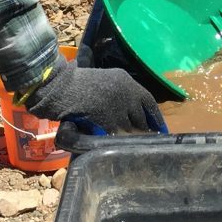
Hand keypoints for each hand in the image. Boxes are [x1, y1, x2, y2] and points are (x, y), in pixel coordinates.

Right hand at [16, 59, 165, 134]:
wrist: (61, 86)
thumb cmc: (78, 83)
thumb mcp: (105, 80)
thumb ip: (120, 92)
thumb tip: (132, 109)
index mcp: (126, 80)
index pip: (148, 100)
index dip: (155, 116)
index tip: (161, 128)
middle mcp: (126, 92)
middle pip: (140, 116)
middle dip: (141, 127)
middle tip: (143, 137)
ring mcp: (118, 106)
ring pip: (129, 126)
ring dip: (126, 133)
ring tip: (124, 139)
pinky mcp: (108, 118)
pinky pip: (116, 133)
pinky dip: (114, 137)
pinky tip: (110, 141)